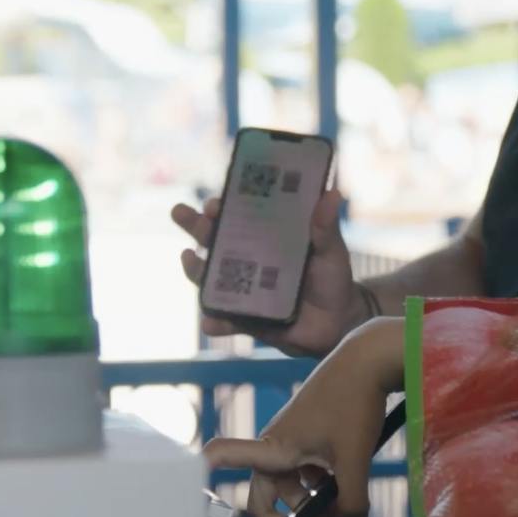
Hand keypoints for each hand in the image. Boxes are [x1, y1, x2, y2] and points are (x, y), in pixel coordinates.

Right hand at [172, 187, 373, 357]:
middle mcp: (249, 259)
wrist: (338, 323)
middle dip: (195, 224)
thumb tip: (332, 193)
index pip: (239, 214)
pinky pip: (226, 320)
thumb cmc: (332, 279)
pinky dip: (216, 321)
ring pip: (210, 277)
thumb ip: (326, 227)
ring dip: (196, 269)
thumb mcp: (331, 251)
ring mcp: (244, 289)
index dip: (223, 205)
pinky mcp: (246, 318)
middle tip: (180, 211)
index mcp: (267, 236)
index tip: (215, 202)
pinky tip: (210, 321)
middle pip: (215, 239)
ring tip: (188, 259)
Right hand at [202, 318, 401, 516]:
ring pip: (294, 481)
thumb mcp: (355, 460)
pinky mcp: (312, 431)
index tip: (195, 493)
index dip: (205, 472)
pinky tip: (350, 485)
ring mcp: (294, 437)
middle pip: (268, 492)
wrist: (370, 359)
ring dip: (313, 501)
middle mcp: (276, 443)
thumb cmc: (354, 404)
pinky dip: (324, 482)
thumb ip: (352, 503)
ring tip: (344, 512)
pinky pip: (308, 466)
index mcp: (275, 447)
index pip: (224, 455)